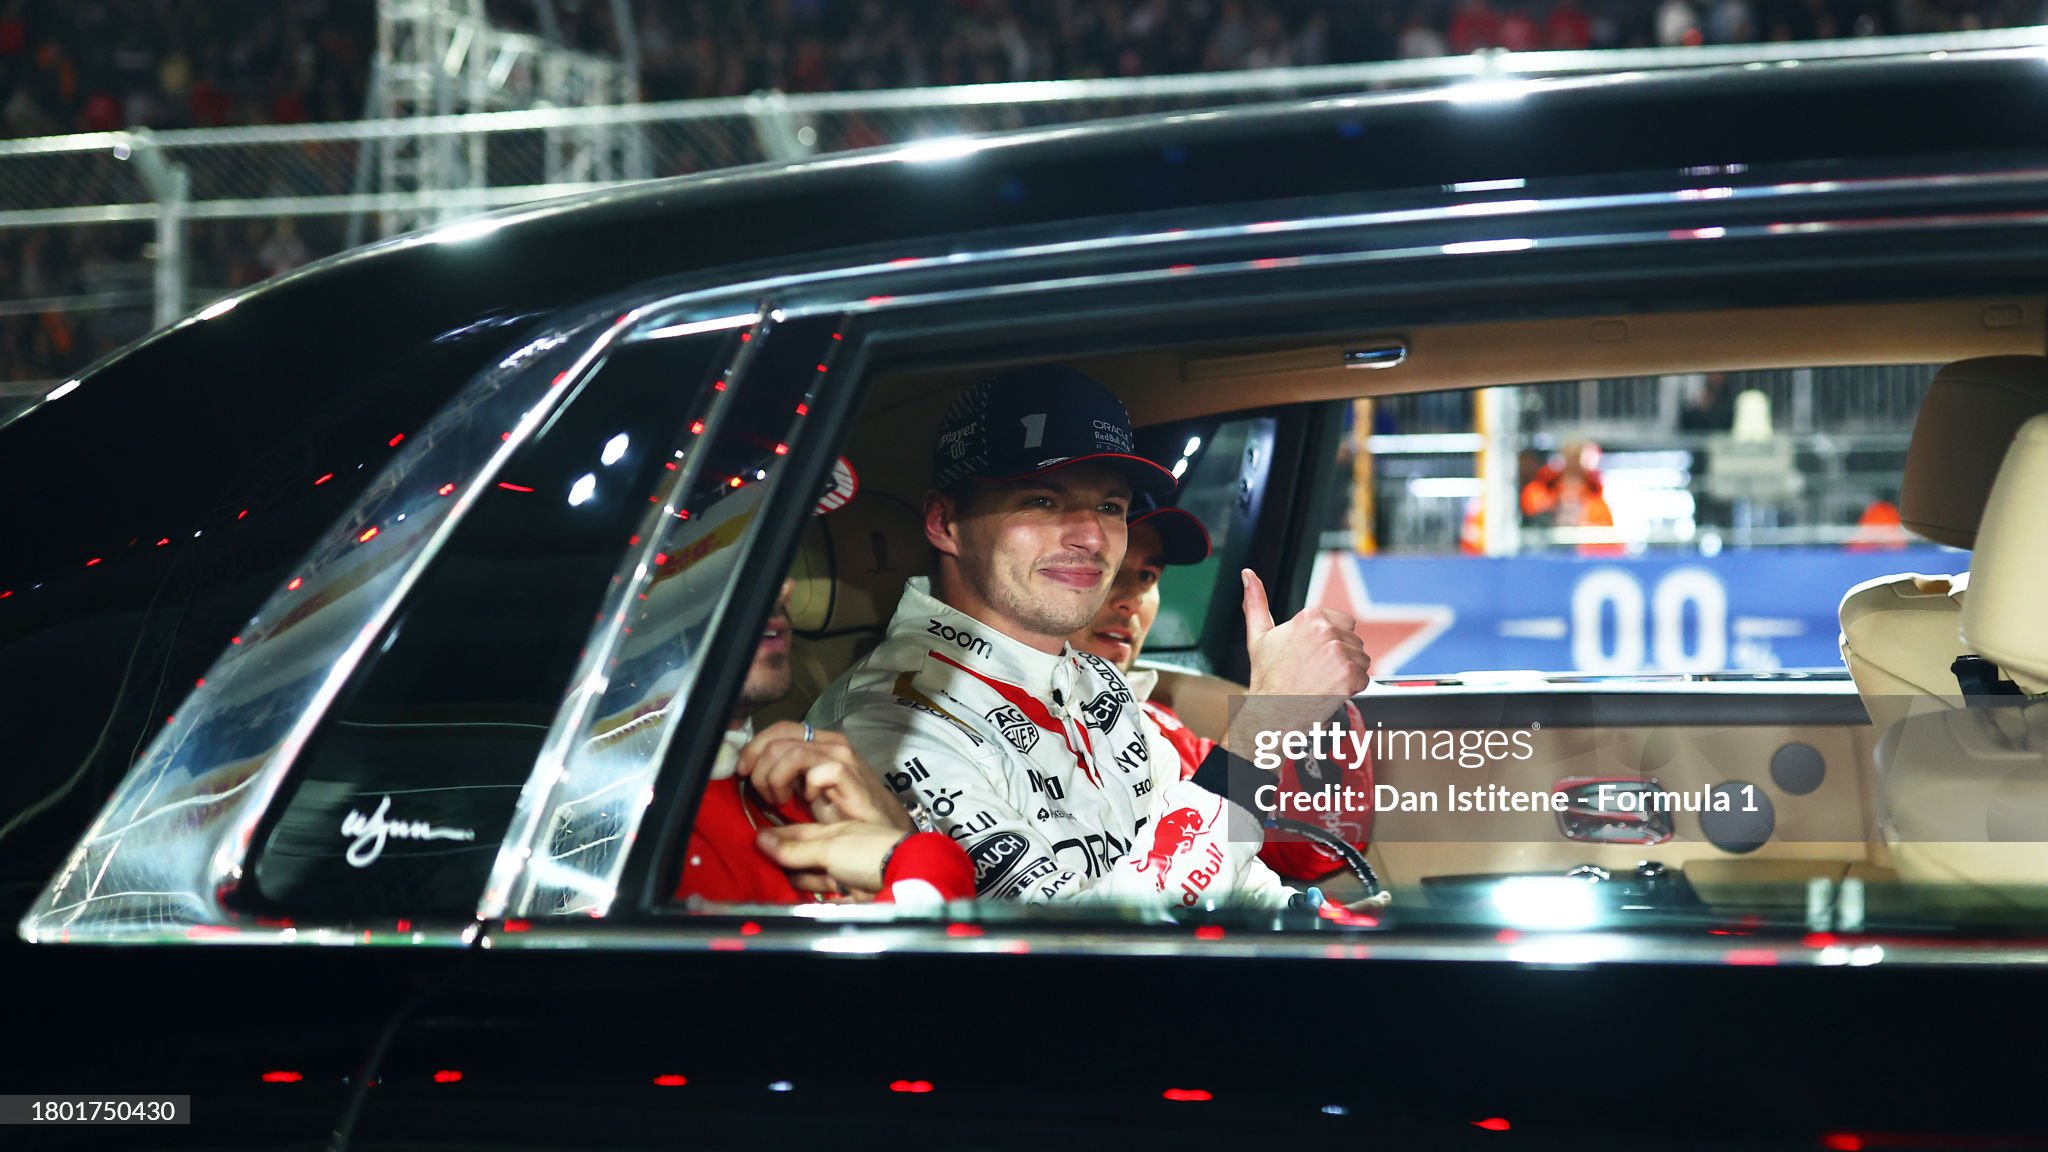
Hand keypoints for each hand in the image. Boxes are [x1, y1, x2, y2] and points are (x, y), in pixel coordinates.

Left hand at [737, 721, 912, 831]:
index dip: (754, 747)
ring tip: (781, 800)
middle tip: (764, 793)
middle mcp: (830, 743)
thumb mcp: (806, 791)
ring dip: (775, 779)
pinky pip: (815, 769)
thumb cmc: (846, 816)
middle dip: (758, 766)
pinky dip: (804, 787)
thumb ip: (785, 777)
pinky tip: (809, 801)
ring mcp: (842, 757)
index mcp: (819, 742)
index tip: (742, 772)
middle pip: (778, 736)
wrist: (881, 834)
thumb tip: (751, 771)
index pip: (779, 729)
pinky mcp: (850, 775)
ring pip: (790, 752)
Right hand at [754, 823, 910, 896]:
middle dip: (784, 858)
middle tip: (756, 861)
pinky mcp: (852, 894)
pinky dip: (811, 894)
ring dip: (795, 876)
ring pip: (814, 874)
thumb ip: (797, 848)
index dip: (778, 835)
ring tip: (769, 879)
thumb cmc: (868, 853)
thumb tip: (761, 840)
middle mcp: (839, 851)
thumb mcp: (829, 847)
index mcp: (835, 832)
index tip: (756, 839)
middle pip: (805, 855)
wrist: (906, 875)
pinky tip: (795, 896)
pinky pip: (826, 894)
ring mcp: (846, 872)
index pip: (799, 832)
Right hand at [1241, 569, 1371, 698]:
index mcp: (1310, 617)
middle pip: (1354, 641)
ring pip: (1361, 659)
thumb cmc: (1267, 678)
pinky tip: (1330, 691)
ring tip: (1323, 681)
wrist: (1272, 712)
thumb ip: (1256, 601)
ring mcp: (1339, 653)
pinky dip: (1352, 688)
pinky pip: (1364, 678)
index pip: (1344, 623)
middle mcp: (1327, 631)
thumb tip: (1248, 574)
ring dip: (1348, 672)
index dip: (1332, 642)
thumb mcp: (1258, 636)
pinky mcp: (1350, 675)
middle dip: (1341, 657)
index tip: (1314, 657)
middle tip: (1316, 672)